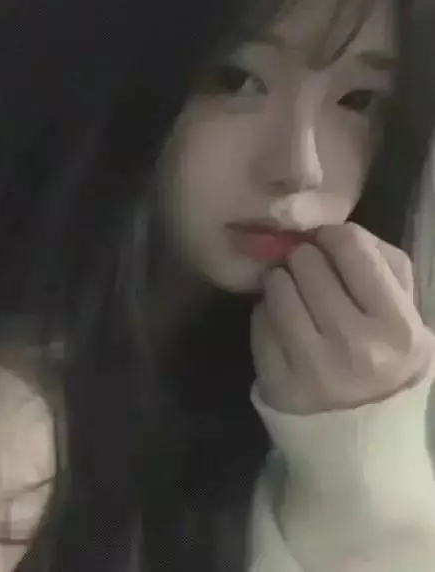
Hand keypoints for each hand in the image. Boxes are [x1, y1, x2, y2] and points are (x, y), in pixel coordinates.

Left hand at [251, 223, 434, 414]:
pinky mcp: (277, 381)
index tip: (328, 244)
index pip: (351, 246)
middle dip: (304, 259)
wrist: (362, 434)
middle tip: (307, 272)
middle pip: (306, 262)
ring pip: (276, 286)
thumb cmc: (385, 360)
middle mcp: (356, 347)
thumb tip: (334, 229)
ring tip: (293, 294)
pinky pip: (258, 319)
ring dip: (281, 282)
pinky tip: (281, 323)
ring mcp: (312, 367)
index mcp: (398, 327)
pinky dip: (266, 313)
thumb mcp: (405, 315)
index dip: (334, 237)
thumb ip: (382, 265)